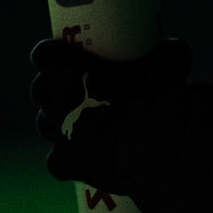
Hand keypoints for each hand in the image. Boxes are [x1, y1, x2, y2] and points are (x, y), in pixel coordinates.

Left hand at [30, 37, 191, 178]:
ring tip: (88, 124)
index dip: (53, 55)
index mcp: (64, 66)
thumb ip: (165, 50)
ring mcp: (55, 133)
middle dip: (56, 89)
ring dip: (61, 123)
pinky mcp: (63, 164)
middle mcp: (50, 98)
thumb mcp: (170, 59)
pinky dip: (71, 160)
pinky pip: (59, 162)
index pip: (43, 54)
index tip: (68, 56)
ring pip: (47, 124)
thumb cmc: (160, 94)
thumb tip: (169, 48)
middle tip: (85, 89)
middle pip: (41, 90)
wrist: (154, 144)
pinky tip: (87, 159)